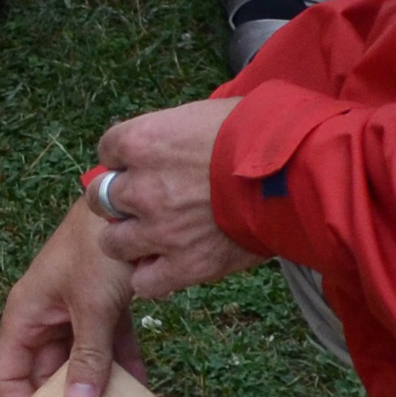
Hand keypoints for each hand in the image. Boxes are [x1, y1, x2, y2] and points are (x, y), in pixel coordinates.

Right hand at [0, 205, 144, 396]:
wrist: (127, 205)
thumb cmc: (96, 248)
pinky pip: (108, 347)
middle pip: (45, 373)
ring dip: (97, 388)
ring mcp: (75, 314)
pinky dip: (122, 367)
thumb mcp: (91, 307)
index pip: (6, 372)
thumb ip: (87, 358)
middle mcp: (46, 318)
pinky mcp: (104, 307)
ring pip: (80, 363)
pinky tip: (143, 393)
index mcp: (25, 316)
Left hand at [84, 96, 254, 301]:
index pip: (107, 151)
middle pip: (100, 199)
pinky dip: (154, 277)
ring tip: (154, 238)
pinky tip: (170, 266)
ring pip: (114, 244)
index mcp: (142, 141)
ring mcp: (159, 230)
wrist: (294, 171)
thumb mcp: (208, 113)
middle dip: (118, 201)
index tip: (140, 165)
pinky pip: (146, 283)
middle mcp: (141, 187)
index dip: (124, 161)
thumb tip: (173, 139)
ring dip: (130, 241)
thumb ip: (177, 131)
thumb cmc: (259, 132)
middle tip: (144, 203)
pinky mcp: (184, 264)